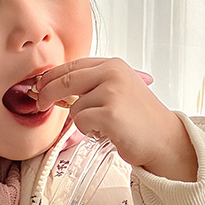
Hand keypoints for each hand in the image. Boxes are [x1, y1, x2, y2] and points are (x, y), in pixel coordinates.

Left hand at [35, 58, 197, 181]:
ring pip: (73, 107)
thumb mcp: (118, 90)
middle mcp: (112, 73)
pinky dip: (88, 131)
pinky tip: (105, 132)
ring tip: (102, 126)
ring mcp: (111, 92)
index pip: (72, 66)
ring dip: (81, 121)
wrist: (164, 139)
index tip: (40, 87)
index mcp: (113, 65)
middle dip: (47, 94)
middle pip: (64, 81)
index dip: (51, 77)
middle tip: (41, 105)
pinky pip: (81, 122)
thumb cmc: (139, 119)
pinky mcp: (109, 114)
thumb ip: (92, 85)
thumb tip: (54, 90)